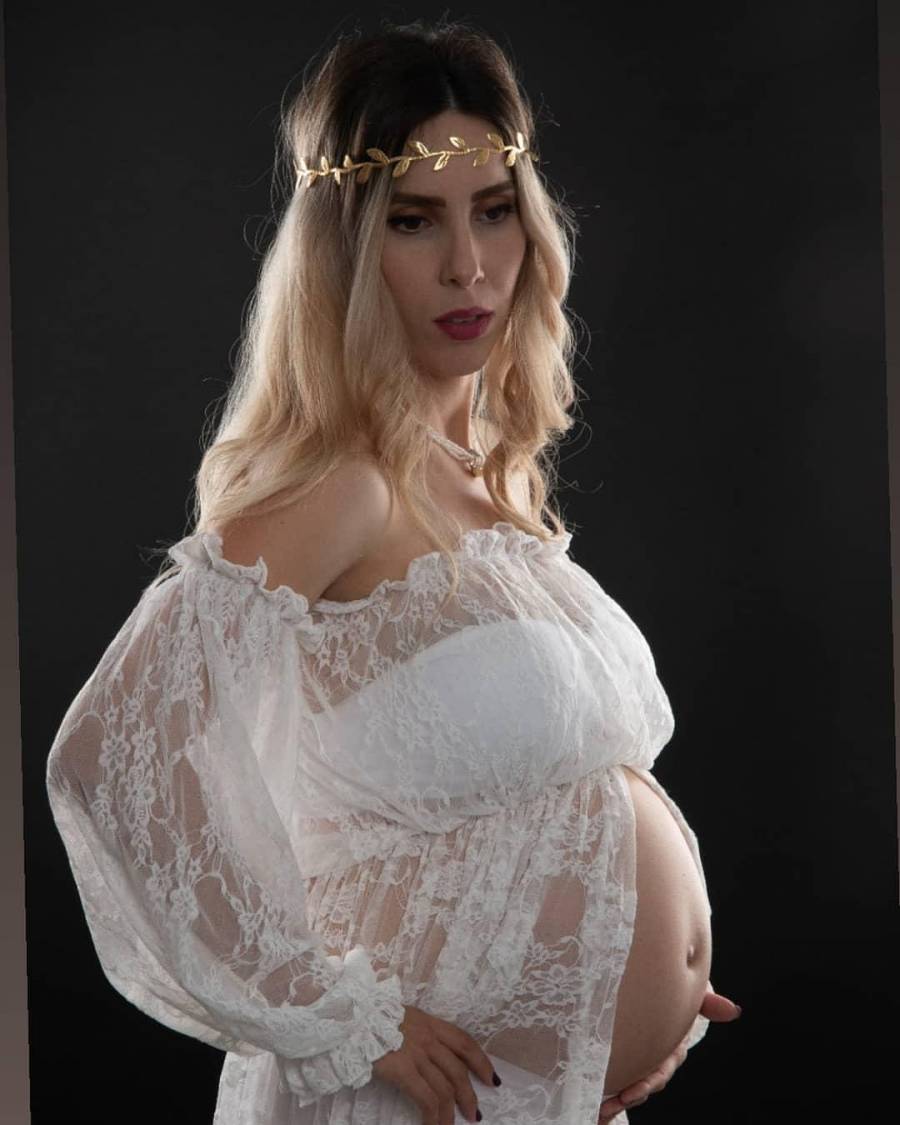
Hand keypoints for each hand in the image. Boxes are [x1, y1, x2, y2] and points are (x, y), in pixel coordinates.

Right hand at [372, 1004, 495, 1124]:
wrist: (351, 1017)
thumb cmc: (371, 1018)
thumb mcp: (402, 1017)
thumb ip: (418, 1032)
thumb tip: (429, 1053)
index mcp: (429, 1022)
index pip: (463, 1042)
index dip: (481, 1061)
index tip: (491, 1078)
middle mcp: (428, 1037)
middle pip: (458, 1070)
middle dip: (470, 1095)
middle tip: (475, 1114)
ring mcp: (416, 1054)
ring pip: (445, 1088)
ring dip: (451, 1113)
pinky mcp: (403, 1070)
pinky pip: (426, 1099)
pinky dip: (434, 1117)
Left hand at [596, 982, 741, 1121]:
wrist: (656, 973)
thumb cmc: (677, 985)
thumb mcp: (692, 990)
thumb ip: (707, 1001)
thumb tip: (733, 1010)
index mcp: (672, 1043)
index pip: (662, 1067)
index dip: (648, 1081)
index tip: (631, 1092)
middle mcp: (657, 1052)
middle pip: (646, 1081)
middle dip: (630, 1094)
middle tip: (612, 1102)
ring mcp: (640, 1053)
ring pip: (632, 1082)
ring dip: (618, 1098)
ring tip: (601, 1108)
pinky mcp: (624, 1052)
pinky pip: (618, 1075)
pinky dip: (609, 1092)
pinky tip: (596, 1105)